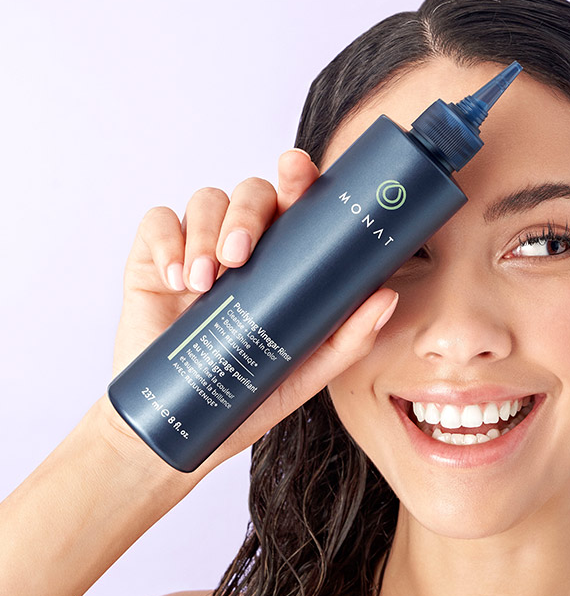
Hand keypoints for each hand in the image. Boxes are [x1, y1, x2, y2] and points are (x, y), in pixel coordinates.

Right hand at [108, 148, 397, 474]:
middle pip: (251, 193)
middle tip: (240, 255)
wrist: (180, 426)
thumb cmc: (248, 392)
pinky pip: (158, 222)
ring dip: (205, 233)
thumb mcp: (305, 369)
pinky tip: (176, 280)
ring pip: (205, 201)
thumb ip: (348, 337)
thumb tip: (387, 297)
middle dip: (246, 213)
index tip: (299, 169)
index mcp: (285, 259)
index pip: (295, 203)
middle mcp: (245, 246)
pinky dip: (166, 241)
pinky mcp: (155, 260)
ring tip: (204, 283)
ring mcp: (199, 250)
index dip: (298, 176)